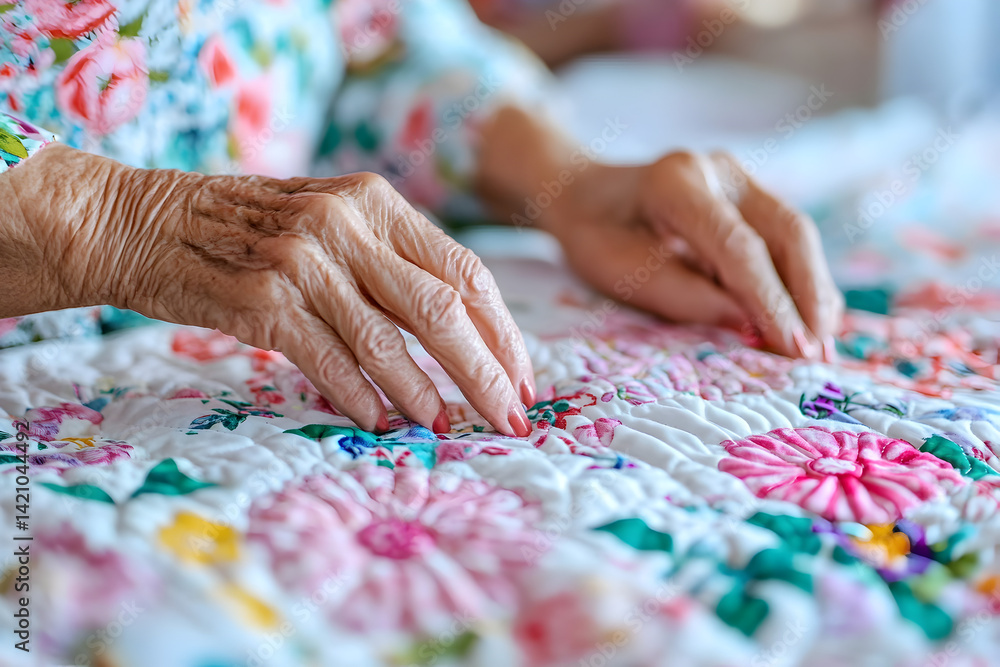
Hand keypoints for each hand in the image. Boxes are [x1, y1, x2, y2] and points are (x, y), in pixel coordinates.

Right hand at [2, 144, 534, 435]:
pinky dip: (361, 395)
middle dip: (484, 372)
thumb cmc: (252, 230)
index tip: (521, 378)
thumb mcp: (332, 222)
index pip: (464, 271)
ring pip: (388, 340)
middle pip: (441, 308)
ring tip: (447, 426)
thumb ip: (392, 263)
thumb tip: (465, 337)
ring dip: (425, 392)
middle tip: (508, 418)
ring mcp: (303, 261)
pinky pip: (329, 359)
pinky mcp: (261, 300)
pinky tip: (383, 421)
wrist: (148, 222)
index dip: (502, 332)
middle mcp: (345, 224)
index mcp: (375, 202)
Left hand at [547, 151, 842, 358]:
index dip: (770, 301)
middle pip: (787, 231)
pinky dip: (802, 281)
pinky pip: (788, 238)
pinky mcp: (752, 196)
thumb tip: (748, 326)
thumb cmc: (596, 235)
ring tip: (820, 346)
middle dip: (808, 297)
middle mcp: (719, 171)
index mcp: (677, 183)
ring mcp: (741, 179)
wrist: (586, 194)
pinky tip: (811, 320)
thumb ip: (683, 297)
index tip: (793, 349)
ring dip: (814, 292)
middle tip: (817, 355)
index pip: (739, 246)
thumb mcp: (619, 273)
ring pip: (797, 235)